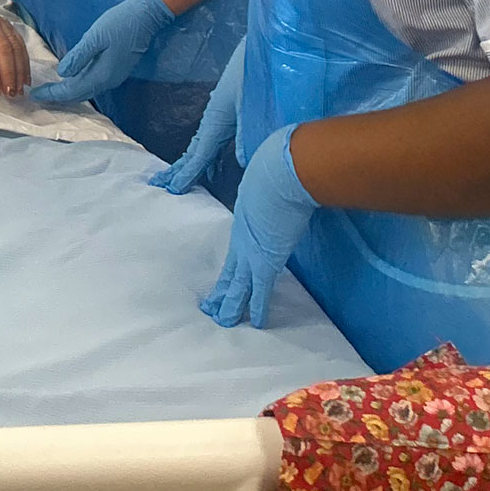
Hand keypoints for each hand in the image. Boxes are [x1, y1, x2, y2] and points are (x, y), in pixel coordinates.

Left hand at [0, 0, 25, 96]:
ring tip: (18, 90)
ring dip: (19, 70)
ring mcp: (0, 22)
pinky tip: (24, 77)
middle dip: (9, 74)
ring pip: (15, 47)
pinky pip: (20, 43)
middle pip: (4, 49)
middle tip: (10, 94)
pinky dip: (24, 62)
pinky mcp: (8, 24)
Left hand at [29, 0, 176, 106]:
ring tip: (51, 91)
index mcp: (102, 75)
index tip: (35, 94)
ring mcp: (114, 77)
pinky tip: (70, 80)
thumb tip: (62, 74)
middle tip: (38, 95)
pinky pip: (93, 83)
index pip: (72, 90)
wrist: (145, 17)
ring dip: (68, 92)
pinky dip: (78, 85)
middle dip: (58, 97)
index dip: (53, 94)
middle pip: (79, 95)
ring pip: (86, 90)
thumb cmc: (119, 23)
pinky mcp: (115, 70)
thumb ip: (79, 56)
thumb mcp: (95, 37)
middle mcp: (108, 81)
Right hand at [151, 38, 243, 194]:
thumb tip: (242, 161)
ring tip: (180, 180)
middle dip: (178, 169)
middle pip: (192, 152)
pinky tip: (211, 165)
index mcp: (214, 122)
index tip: (173, 189)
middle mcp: (212, 122)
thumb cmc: (251, 76)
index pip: (198, 155)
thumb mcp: (250, 106)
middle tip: (162, 186)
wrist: (255, 53)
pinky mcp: (225, 116)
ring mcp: (217, 119)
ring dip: (190, 164)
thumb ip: (245, 133)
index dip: (187, 173)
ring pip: (200, 147)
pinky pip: (210, 141)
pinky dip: (205, 156)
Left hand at [201, 123, 317, 329]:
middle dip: (221, 291)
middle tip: (210, 308)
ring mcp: (252, 252)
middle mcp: (243, 239)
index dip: (231, 267)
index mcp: (244, 221)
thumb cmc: (275, 168)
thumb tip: (278, 180)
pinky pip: (259, 291)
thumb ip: (269, 189)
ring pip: (238, 285)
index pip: (236, 251)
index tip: (224, 278)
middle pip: (230, 271)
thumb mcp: (268, 181)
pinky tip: (254, 323)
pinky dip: (256, 307)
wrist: (279, 171)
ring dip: (231, 305)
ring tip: (221, 320)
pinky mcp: (266, 261)